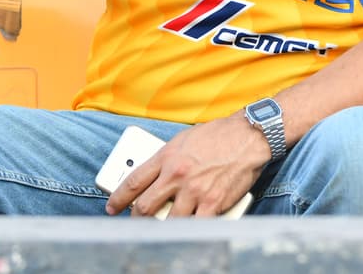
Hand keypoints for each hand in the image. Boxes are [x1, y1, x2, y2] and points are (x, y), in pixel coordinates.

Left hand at [105, 115, 267, 217]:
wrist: (250, 136)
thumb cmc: (220, 135)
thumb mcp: (186, 139)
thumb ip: (169, 158)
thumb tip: (156, 176)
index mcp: (167, 156)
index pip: (133, 181)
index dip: (119, 198)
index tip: (112, 207)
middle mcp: (177, 174)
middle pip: (145, 206)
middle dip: (138, 218)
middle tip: (138, 221)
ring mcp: (194, 191)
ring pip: (168, 220)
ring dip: (164, 225)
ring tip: (165, 225)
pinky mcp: (212, 203)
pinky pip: (194, 225)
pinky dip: (190, 228)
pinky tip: (188, 228)